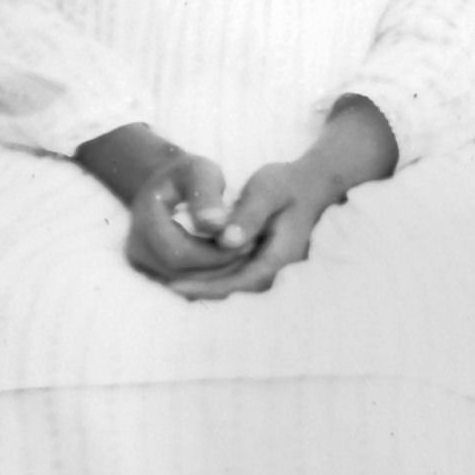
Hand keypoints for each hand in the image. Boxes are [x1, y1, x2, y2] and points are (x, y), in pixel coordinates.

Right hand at [116, 149, 239, 288]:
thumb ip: (207, 195)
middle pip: (181, 272)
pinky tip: (231, 260)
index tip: (247, 244)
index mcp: (143, 220)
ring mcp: (142, 263)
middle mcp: (135, 248)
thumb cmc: (187, 174)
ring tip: (244, 254)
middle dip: (219, 266)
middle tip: (250, 252)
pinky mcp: (153, 273)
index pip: (179, 253)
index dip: (215, 254)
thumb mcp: (200, 172)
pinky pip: (185, 284)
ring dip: (217, 274)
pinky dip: (210, 276)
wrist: (167, 184)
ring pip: (184, 284)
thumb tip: (217, 225)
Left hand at [151, 96, 400, 301]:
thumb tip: (227, 242)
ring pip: (234, 285)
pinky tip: (189, 272)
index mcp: (281, 255)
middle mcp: (279, 269)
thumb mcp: (267, 189)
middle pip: (234, 289)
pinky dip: (213, 276)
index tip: (175, 285)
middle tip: (161, 287)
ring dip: (204, 286)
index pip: (240, 281)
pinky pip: (236, 276)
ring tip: (168, 283)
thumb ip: (248, 215)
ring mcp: (273, 268)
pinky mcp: (265, 263)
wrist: (313, 183)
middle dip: (199, 291)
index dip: (207, 287)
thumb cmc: (288, 183)